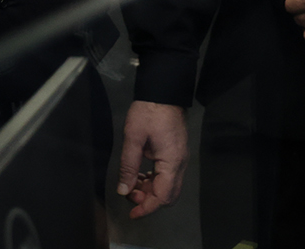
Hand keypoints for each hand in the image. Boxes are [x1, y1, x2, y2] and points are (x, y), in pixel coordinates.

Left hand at [117, 101, 187, 219]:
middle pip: (168, 194)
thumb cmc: (149, 112)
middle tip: (129, 194)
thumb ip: (129, 166)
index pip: (163, 196)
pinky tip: (140, 174)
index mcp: (172, 162)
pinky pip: (167, 174)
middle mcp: (180, 164)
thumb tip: (124, 190)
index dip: (147, 208)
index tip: (132, 214)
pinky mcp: (176, 152)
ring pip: (168, 185)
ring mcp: (180, 158)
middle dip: (148, 200)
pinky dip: (154, 179)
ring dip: (150, 190)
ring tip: (131, 184)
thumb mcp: (133, 138)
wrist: (163, 91)